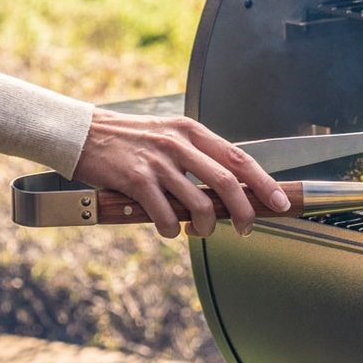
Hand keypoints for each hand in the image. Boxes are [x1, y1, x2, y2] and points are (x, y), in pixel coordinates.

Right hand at [70, 109, 291, 237]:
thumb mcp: (167, 134)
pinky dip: (171, 230)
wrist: (81, 132)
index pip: (238, 157)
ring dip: (206, 227)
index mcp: (191, 131)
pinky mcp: (136, 179)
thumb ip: (195, 154)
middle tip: (245, 230)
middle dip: (243, 212)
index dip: (263, 183)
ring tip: (199, 232)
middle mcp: (179, 143)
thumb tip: (226, 186)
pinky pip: (165, 216)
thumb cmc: (127, 139)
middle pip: (227, 183)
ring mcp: (158, 161)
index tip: (280, 202)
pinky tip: (167, 229)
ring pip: (200, 204)